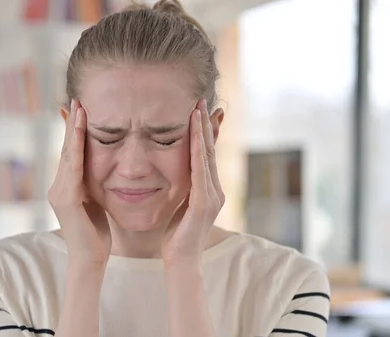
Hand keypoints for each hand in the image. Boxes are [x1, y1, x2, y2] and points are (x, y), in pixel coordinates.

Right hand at [48, 99, 110, 266]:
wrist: (90, 260)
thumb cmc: (96, 235)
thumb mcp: (95, 203)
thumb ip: (92, 186)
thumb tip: (101, 169)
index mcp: (66, 187)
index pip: (71, 153)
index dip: (73, 131)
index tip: (79, 108)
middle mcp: (58, 186)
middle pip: (66, 149)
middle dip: (71, 123)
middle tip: (76, 98)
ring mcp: (59, 192)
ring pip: (67, 154)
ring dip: (72, 129)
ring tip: (77, 107)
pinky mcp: (65, 198)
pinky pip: (72, 167)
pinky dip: (75, 147)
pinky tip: (79, 131)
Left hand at [162, 99, 224, 266]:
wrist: (181, 262)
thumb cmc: (175, 237)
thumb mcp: (179, 206)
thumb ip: (182, 189)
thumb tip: (173, 173)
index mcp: (208, 190)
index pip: (207, 155)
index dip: (206, 133)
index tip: (202, 111)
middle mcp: (215, 190)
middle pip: (211, 151)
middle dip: (208, 125)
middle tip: (203, 101)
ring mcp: (212, 196)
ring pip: (208, 156)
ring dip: (203, 131)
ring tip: (199, 109)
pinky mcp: (204, 204)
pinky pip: (200, 171)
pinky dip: (199, 150)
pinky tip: (195, 134)